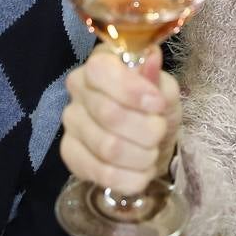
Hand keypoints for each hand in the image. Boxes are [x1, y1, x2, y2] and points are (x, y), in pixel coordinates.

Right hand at [60, 46, 181, 194]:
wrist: (151, 142)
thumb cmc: (155, 109)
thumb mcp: (165, 90)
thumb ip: (157, 78)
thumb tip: (152, 58)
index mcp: (99, 65)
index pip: (101, 72)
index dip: (132, 91)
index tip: (158, 105)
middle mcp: (77, 90)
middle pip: (109, 114)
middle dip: (147, 129)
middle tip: (160, 131)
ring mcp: (71, 124)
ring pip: (108, 147)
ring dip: (142, 155)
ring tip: (152, 153)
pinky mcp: (71, 155)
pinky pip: (102, 173)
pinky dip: (131, 178)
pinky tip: (141, 171)